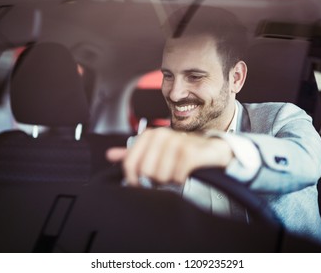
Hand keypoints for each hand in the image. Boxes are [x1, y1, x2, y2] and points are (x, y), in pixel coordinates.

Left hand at [106, 127, 232, 185]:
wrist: (211, 151)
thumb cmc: (181, 152)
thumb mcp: (155, 151)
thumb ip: (133, 154)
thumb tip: (109, 154)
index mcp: (149, 135)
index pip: (129, 164)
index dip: (133, 180)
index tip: (141, 184)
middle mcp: (161, 135)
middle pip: (145, 172)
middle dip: (155, 180)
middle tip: (165, 176)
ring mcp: (176, 142)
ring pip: (160, 176)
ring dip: (169, 181)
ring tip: (176, 173)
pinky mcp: (190, 152)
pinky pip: (176, 176)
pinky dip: (180, 180)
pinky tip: (185, 174)